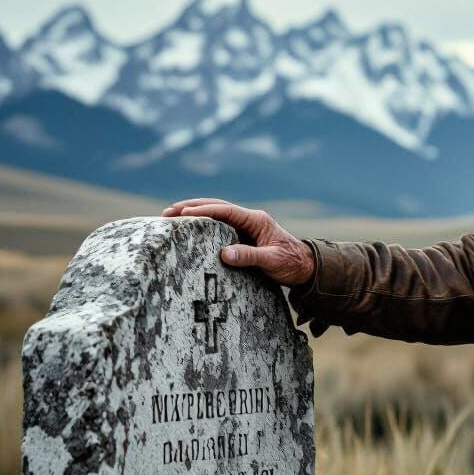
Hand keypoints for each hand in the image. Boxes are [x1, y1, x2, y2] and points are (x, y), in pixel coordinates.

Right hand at [162, 198, 315, 286]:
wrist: (306, 267)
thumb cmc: (291, 263)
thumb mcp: (272, 261)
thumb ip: (249, 257)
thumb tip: (224, 254)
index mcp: (257, 220)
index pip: (226, 211)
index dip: (204, 211)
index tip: (184, 214)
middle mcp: (250, 219)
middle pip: (217, 207)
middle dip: (192, 207)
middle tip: (167, 212)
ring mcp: (247, 226)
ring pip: (217, 214)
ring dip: (195, 213)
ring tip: (171, 216)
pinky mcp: (244, 235)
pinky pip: (220, 226)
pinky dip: (204, 224)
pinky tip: (190, 229)